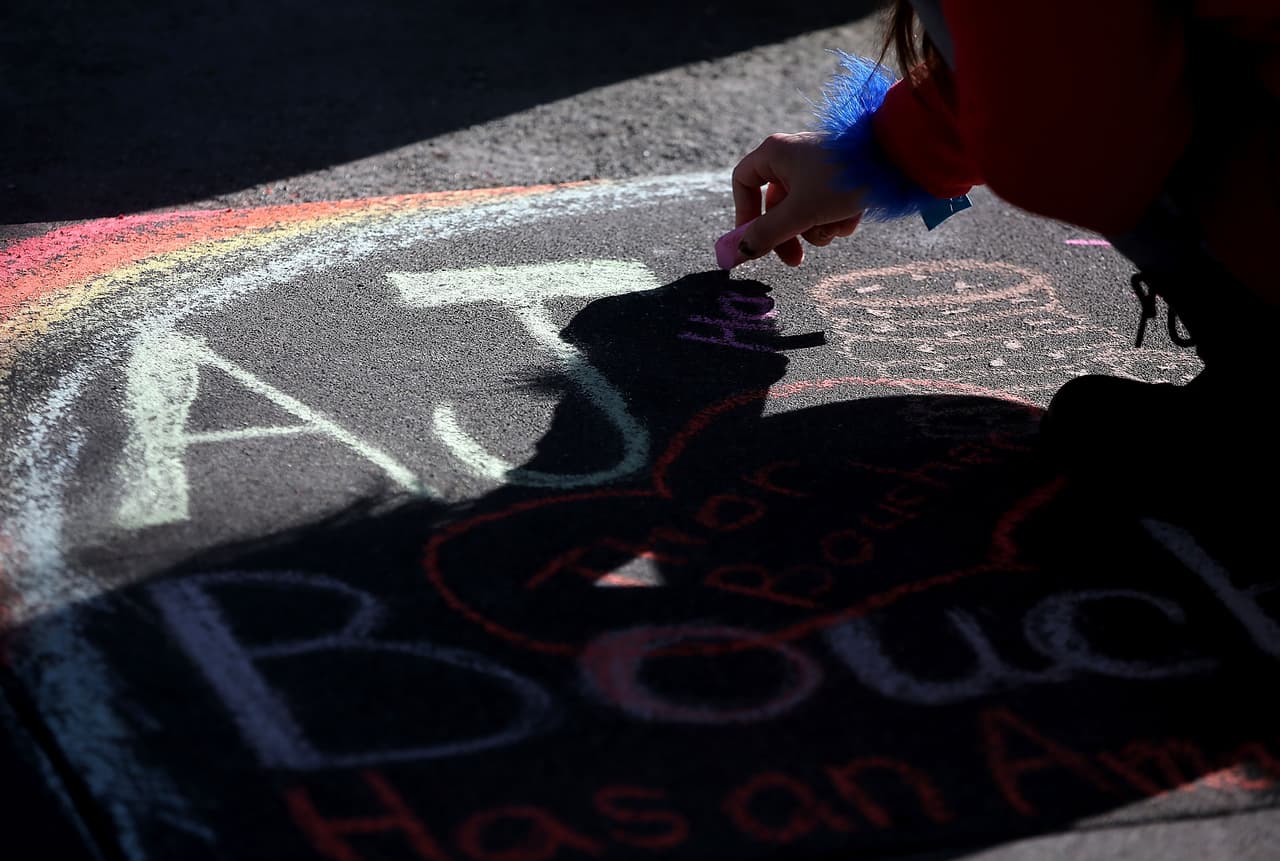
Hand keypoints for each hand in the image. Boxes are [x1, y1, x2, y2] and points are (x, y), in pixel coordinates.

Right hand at [728, 131, 866, 265]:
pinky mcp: (839, 177)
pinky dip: (835, 218)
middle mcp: (793, 157)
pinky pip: (825, 206)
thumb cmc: (842, 180)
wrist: (897, 162)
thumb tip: (738, 253)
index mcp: (775, 153)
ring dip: (817, 228)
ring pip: (802, 210)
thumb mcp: (800, 212)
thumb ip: (766, 234)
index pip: (743, 182)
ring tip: (836, 226)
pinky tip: (853, 217)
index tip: (752, 240)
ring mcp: (817, 167)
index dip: (744, 214)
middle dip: (788, 235)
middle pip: (775, 205)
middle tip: (795, 261)